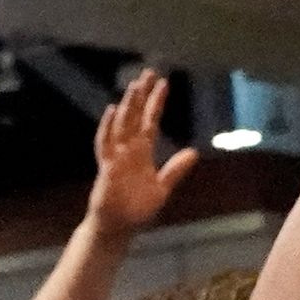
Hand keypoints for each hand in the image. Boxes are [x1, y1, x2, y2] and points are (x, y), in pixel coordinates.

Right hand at [83, 68, 197, 237]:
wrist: (117, 226)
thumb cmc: (136, 209)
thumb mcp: (162, 188)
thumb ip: (175, 170)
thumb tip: (194, 152)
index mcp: (142, 152)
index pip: (150, 121)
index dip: (156, 103)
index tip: (163, 83)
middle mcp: (129, 149)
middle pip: (135, 116)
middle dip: (141, 95)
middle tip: (148, 72)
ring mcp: (116, 156)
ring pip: (122, 124)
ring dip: (129, 106)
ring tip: (135, 86)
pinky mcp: (107, 166)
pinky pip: (105, 143)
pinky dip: (107, 127)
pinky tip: (112, 111)